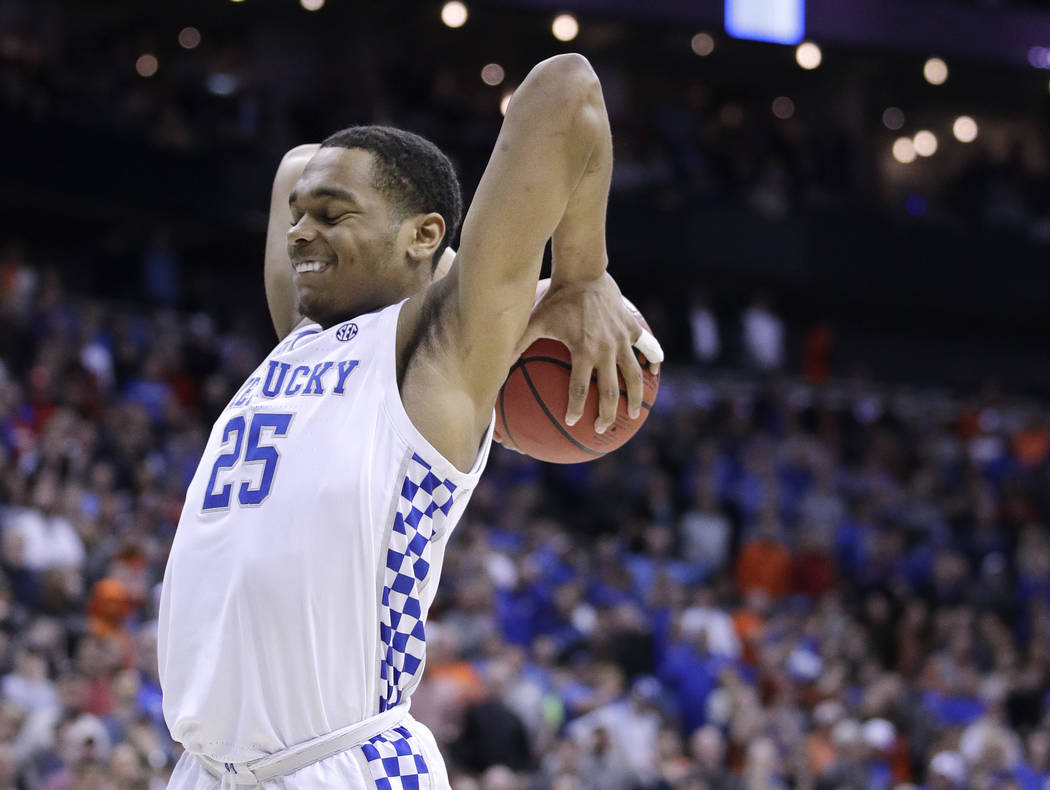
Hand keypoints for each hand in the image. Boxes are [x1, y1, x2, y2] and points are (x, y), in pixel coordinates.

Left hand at [513, 274, 662, 432]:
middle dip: (605, 413)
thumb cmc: (555, 298)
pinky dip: (652, 360)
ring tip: (632, 414)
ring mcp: (621, 339)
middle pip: (610, 390)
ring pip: (634, 375)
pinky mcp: (631, 328)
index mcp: (582, 351)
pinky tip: (655, 371)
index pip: (579, 388)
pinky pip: (646, 347)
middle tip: (599, 428)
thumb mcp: (535, 321)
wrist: (583, 272)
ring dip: (634, 397)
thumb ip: (518, 345)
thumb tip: (498, 365)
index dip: (574, 407)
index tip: (570, 421)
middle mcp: (605, 349)